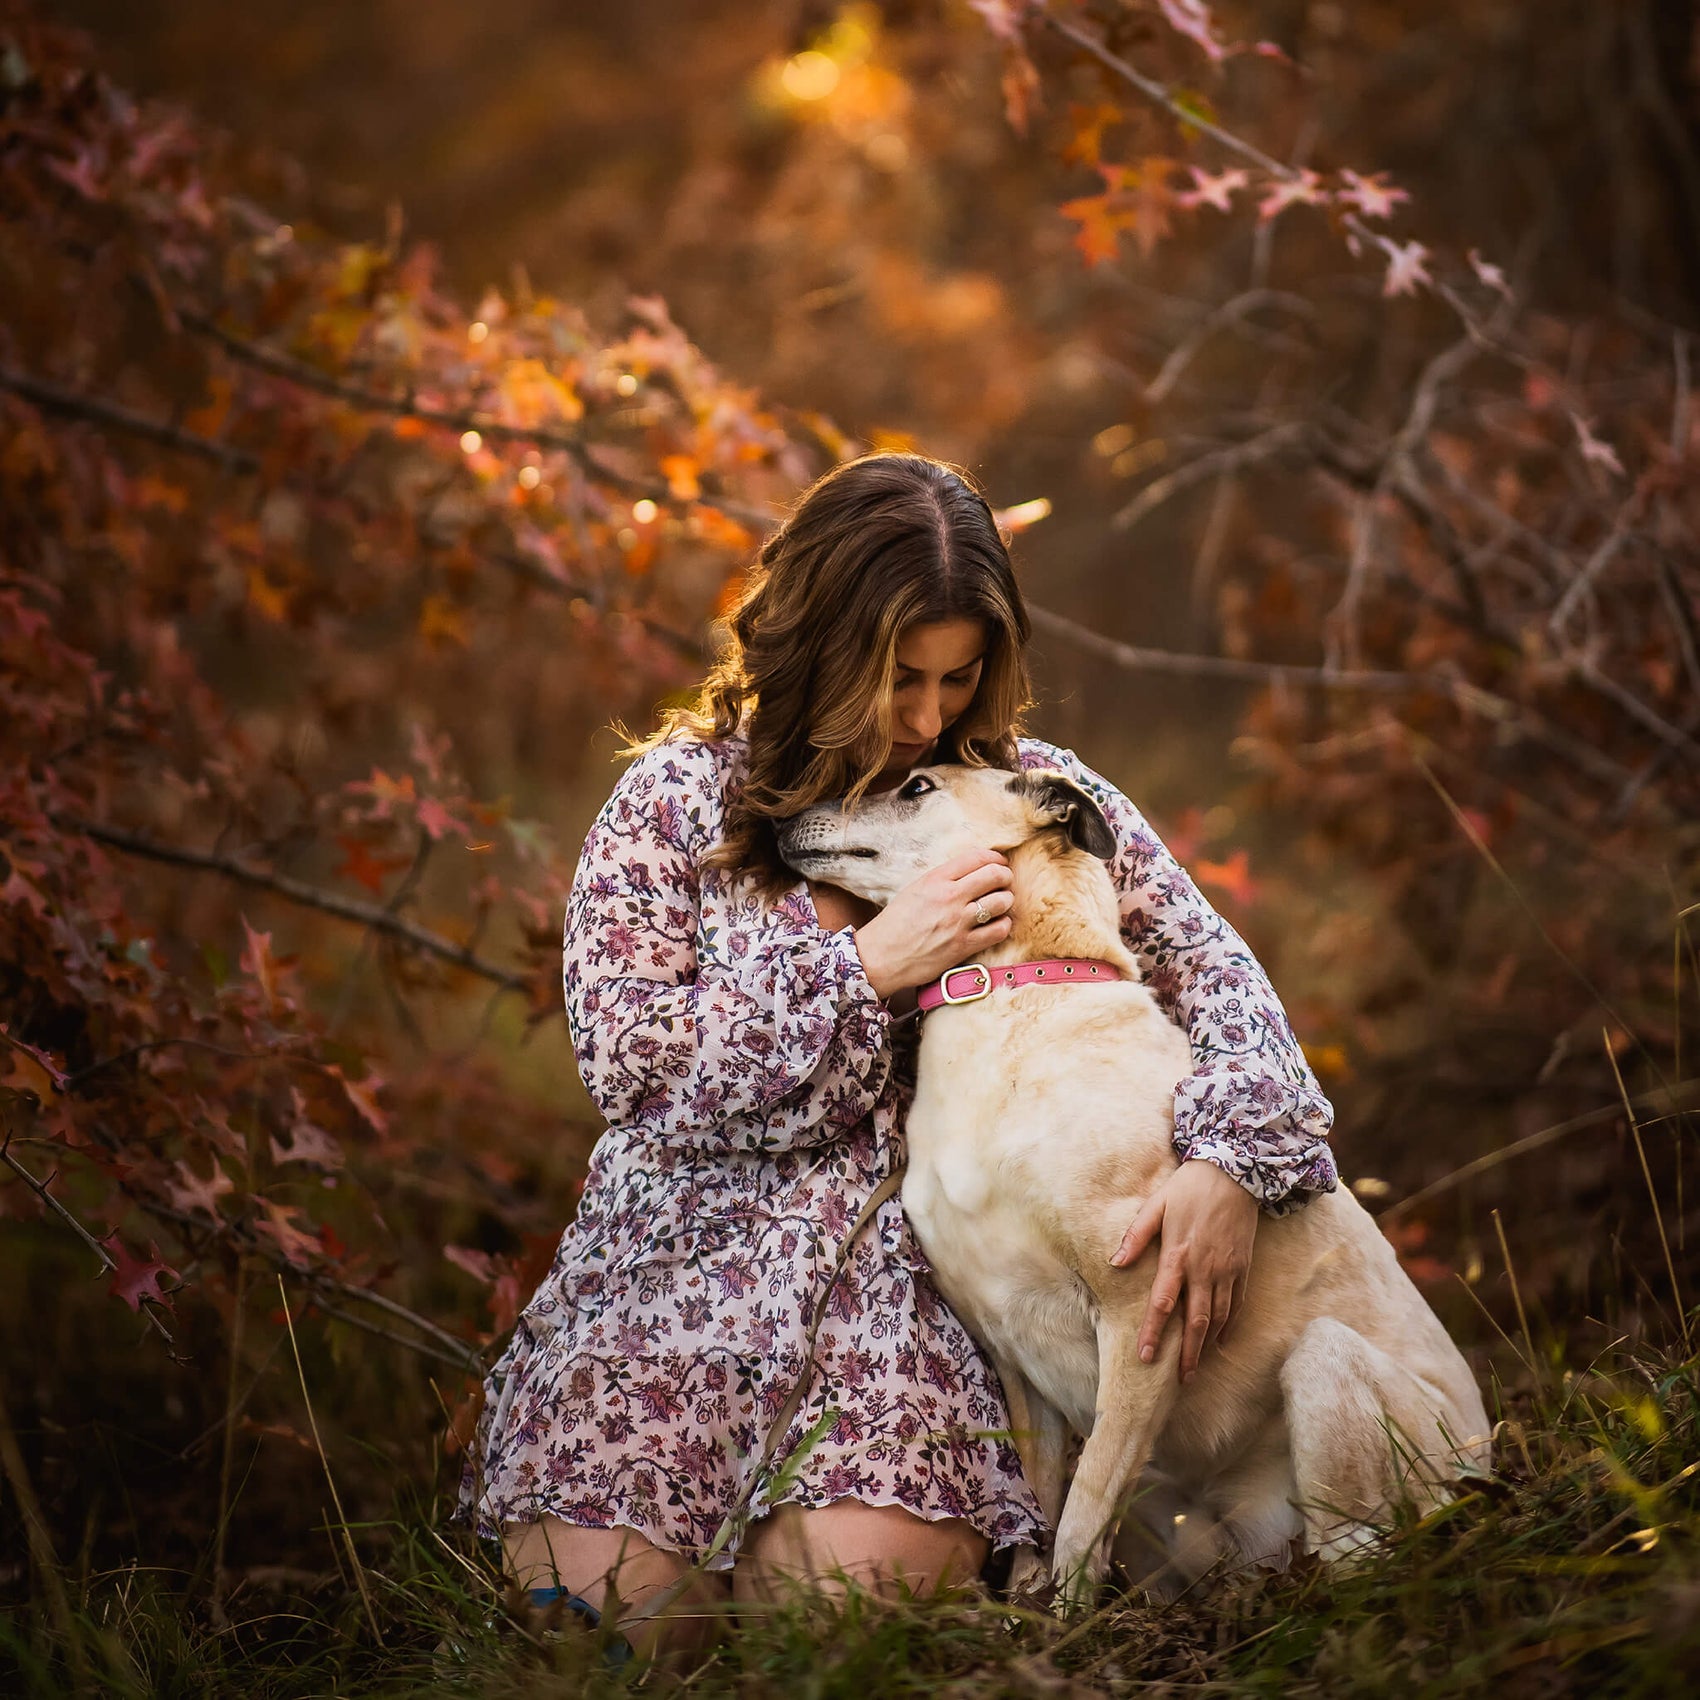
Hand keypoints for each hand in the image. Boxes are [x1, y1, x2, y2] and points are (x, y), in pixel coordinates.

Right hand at [851, 848, 1012, 1000]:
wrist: (881, 957)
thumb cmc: (895, 923)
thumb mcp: (915, 889)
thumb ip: (943, 879)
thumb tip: (973, 871)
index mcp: (935, 879)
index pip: (977, 857)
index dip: (995, 857)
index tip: (999, 862)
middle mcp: (949, 897)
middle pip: (995, 875)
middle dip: (1005, 876)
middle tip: (1004, 882)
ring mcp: (958, 922)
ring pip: (1002, 901)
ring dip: (1006, 900)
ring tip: (1000, 904)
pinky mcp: (963, 946)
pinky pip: (999, 930)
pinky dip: (1003, 925)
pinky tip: (996, 925)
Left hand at [1109, 1159, 1257, 1381]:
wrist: (1234, 1173)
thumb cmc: (1189, 1188)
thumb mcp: (1157, 1204)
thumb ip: (1136, 1235)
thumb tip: (1116, 1263)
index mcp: (1178, 1255)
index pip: (1163, 1302)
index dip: (1153, 1330)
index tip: (1145, 1355)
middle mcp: (1205, 1270)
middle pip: (1196, 1321)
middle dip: (1186, 1353)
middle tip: (1179, 1379)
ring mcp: (1227, 1271)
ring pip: (1218, 1318)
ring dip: (1206, 1345)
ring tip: (1196, 1367)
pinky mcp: (1242, 1268)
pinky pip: (1236, 1304)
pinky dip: (1229, 1326)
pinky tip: (1220, 1341)